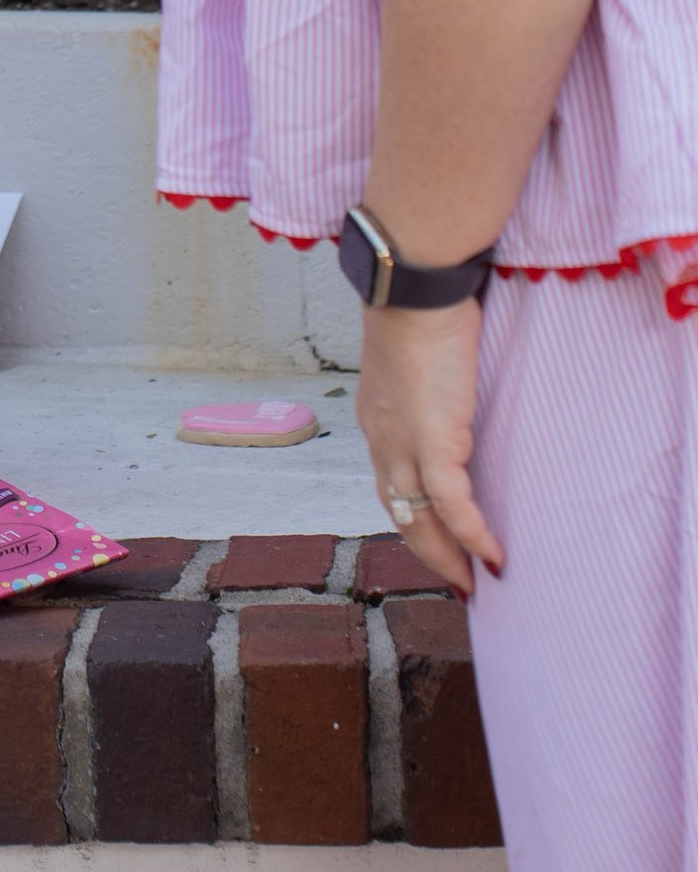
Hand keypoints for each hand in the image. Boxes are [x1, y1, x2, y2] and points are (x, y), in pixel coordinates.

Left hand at [356, 295, 499, 596]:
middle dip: (429, 552)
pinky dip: (473, 535)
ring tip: (474, 583)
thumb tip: (452, 391)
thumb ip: (429, 385)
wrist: (413, 288)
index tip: (434, 541)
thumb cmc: (422, 308)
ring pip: (420, 518)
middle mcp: (382, 440)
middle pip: (401, 512)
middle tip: (457, 580)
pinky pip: (452, 504)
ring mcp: (404, 444)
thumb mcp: (418, 356)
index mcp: (377, 421)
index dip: (412, 517)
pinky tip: (494, 557)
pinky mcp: (433, 440)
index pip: (390, 484)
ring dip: (448, 557)